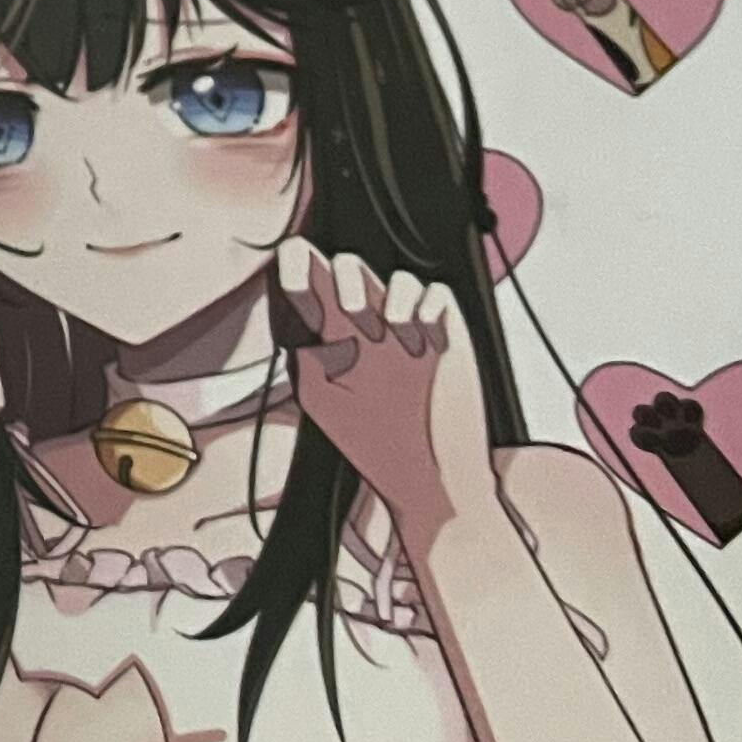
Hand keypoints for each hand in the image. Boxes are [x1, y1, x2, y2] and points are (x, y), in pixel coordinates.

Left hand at [274, 238, 497, 541]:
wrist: (428, 475)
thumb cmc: (375, 442)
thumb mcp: (323, 399)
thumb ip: (305, 355)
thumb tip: (296, 317)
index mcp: (336, 340)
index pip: (312, 284)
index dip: (298, 266)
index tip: (293, 278)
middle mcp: (372, 329)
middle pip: (349, 266)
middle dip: (343, 277)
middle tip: (350, 316)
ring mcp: (411, 332)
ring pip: (396, 276)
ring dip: (385, 293)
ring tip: (385, 331)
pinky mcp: (448, 337)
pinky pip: (437, 292)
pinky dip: (425, 303)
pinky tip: (419, 332)